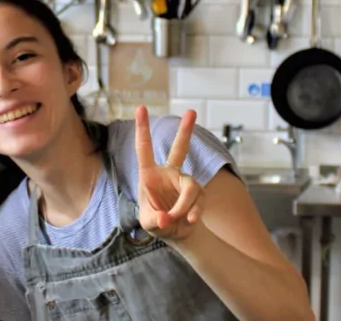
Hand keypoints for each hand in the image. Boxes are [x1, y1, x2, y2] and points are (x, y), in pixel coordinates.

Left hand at [134, 106, 203, 241]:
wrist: (176, 232)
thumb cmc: (156, 221)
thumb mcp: (149, 223)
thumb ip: (155, 221)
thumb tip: (166, 218)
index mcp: (149, 174)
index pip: (144, 149)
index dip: (142, 129)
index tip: (140, 108)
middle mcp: (169, 173)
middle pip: (180, 149)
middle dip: (185, 131)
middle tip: (192, 111)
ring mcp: (185, 181)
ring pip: (191, 187)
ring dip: (183, 207)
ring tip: (177, 219)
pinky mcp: (199, 193)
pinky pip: (198, 201)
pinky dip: (193, 213)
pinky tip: (189, 221)